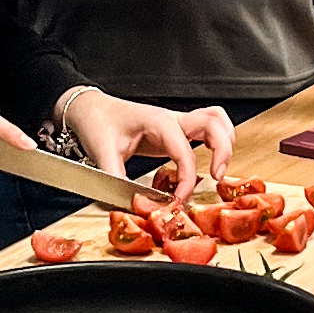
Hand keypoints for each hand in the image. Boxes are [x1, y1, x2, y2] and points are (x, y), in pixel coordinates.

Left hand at [67, 90, 233, 190]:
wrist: (88, 108)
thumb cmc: (97, 123)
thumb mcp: (103, 153)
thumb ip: (117, 180)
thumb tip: (133, 204)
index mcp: (158, 122)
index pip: (185, 153)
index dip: (187, 180)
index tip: (178, 201)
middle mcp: (172, 119)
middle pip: (214, 123)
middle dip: (223, 151)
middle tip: (217, 177)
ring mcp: (175, 122)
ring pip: (215, 120)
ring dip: (225, 142)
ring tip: (220, 169)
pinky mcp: (174, 130)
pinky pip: (205, 129)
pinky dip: (216, 142)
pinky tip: (209, 160)